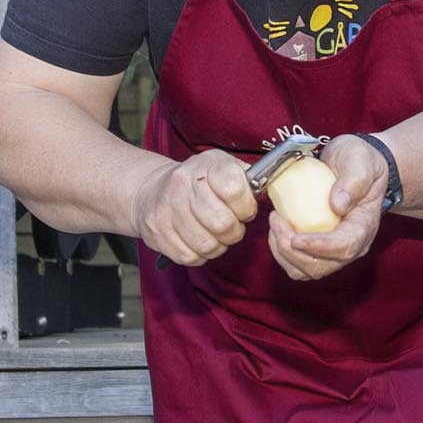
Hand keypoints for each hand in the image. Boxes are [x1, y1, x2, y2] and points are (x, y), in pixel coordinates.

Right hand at [131, 150, 256, 266]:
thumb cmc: (197, 181)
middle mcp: (182, 185)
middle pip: (223, 224)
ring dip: (219, 245)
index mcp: (205, 165)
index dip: (246, 206)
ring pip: (207, 245)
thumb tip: (271, 190)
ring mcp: (166, 210)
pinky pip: (190, 257)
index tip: (244, 208)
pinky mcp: (158, 234)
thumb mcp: (222, 166)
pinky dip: (200, 255)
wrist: (151, 190)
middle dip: (234, 231)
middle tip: (232, 226)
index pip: (235, 190)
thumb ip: (247, 178)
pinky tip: (199, 240)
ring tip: (216, 234)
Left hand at [267, 135, 386, 281]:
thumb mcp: (360, 160)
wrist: (355, 166)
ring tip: (276, 222)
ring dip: (283, 252)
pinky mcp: (318, 251)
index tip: (297, 239)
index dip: (320, 247)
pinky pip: (297, 264)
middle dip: (293, 252)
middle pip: (322, 267)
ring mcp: (334, 251)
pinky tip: (278, 228)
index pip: (345, 247)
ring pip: (306, 271)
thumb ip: (354, 180)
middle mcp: (352, 246)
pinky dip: (281, 252)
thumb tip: (338, 205)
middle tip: (278, 222)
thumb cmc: (360, 162)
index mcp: (364, 226)